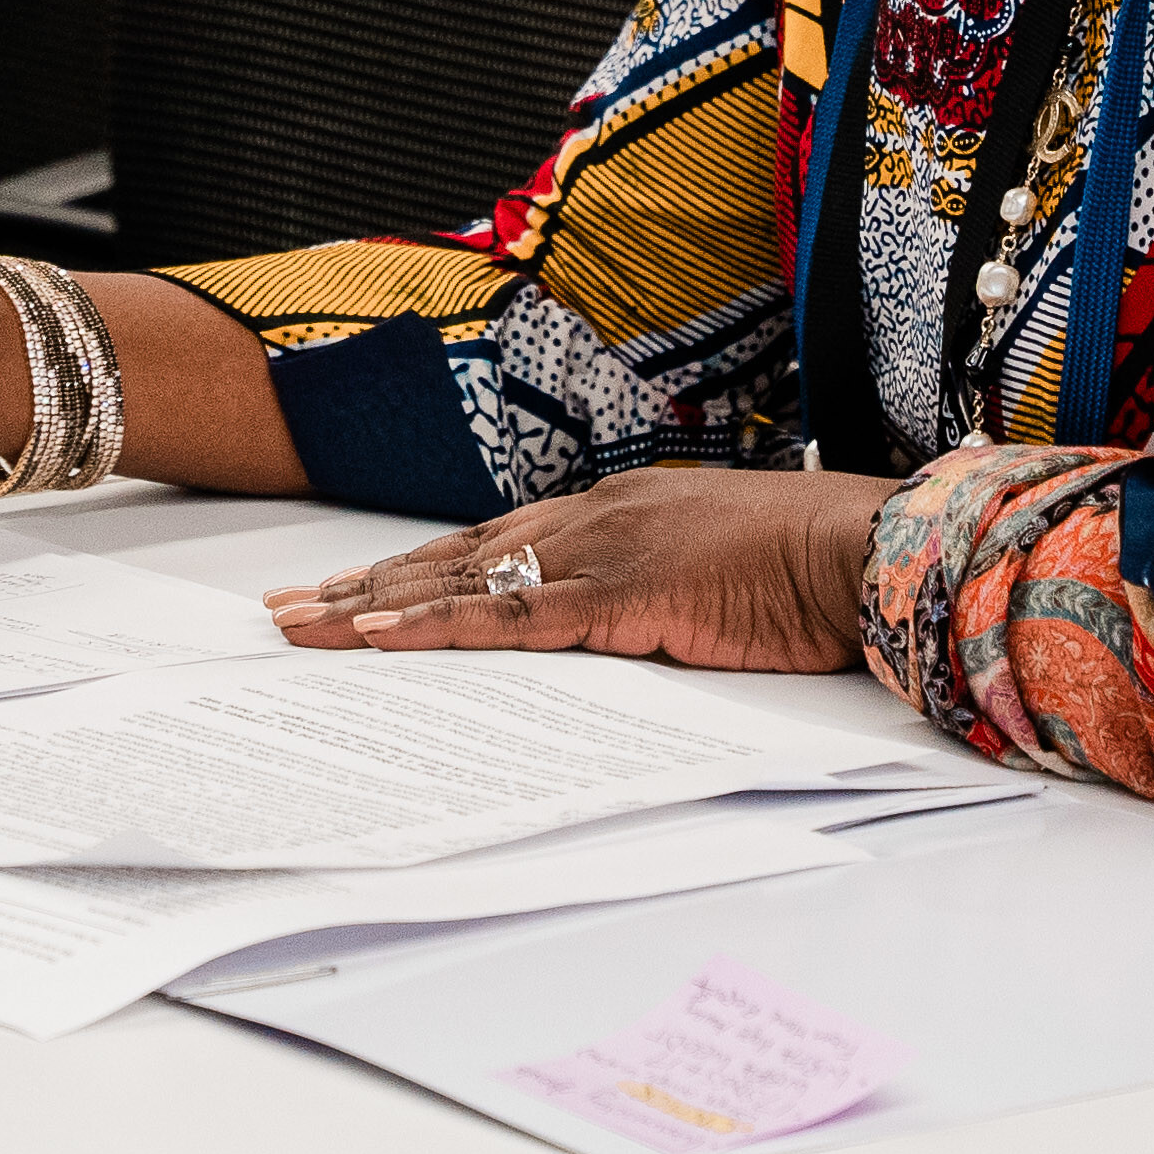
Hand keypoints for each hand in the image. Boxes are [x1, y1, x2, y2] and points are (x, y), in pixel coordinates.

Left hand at [260, 468, 903, 672]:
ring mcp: (602, 549)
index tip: (351, 594)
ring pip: (461, 579)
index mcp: (613, 514)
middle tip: (285, 614)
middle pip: (453, 555)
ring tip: (300, 628)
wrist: (868, 551)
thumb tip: (605, 639)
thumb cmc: (807, 573)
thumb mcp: (708, 583)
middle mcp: (593, 518)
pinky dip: (436, 623)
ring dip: (373, 606)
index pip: (490, 544)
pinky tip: (378, 635)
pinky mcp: (621, 592)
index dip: (414, 571)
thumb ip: (647, 602)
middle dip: (363, 586)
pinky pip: (509, 614)